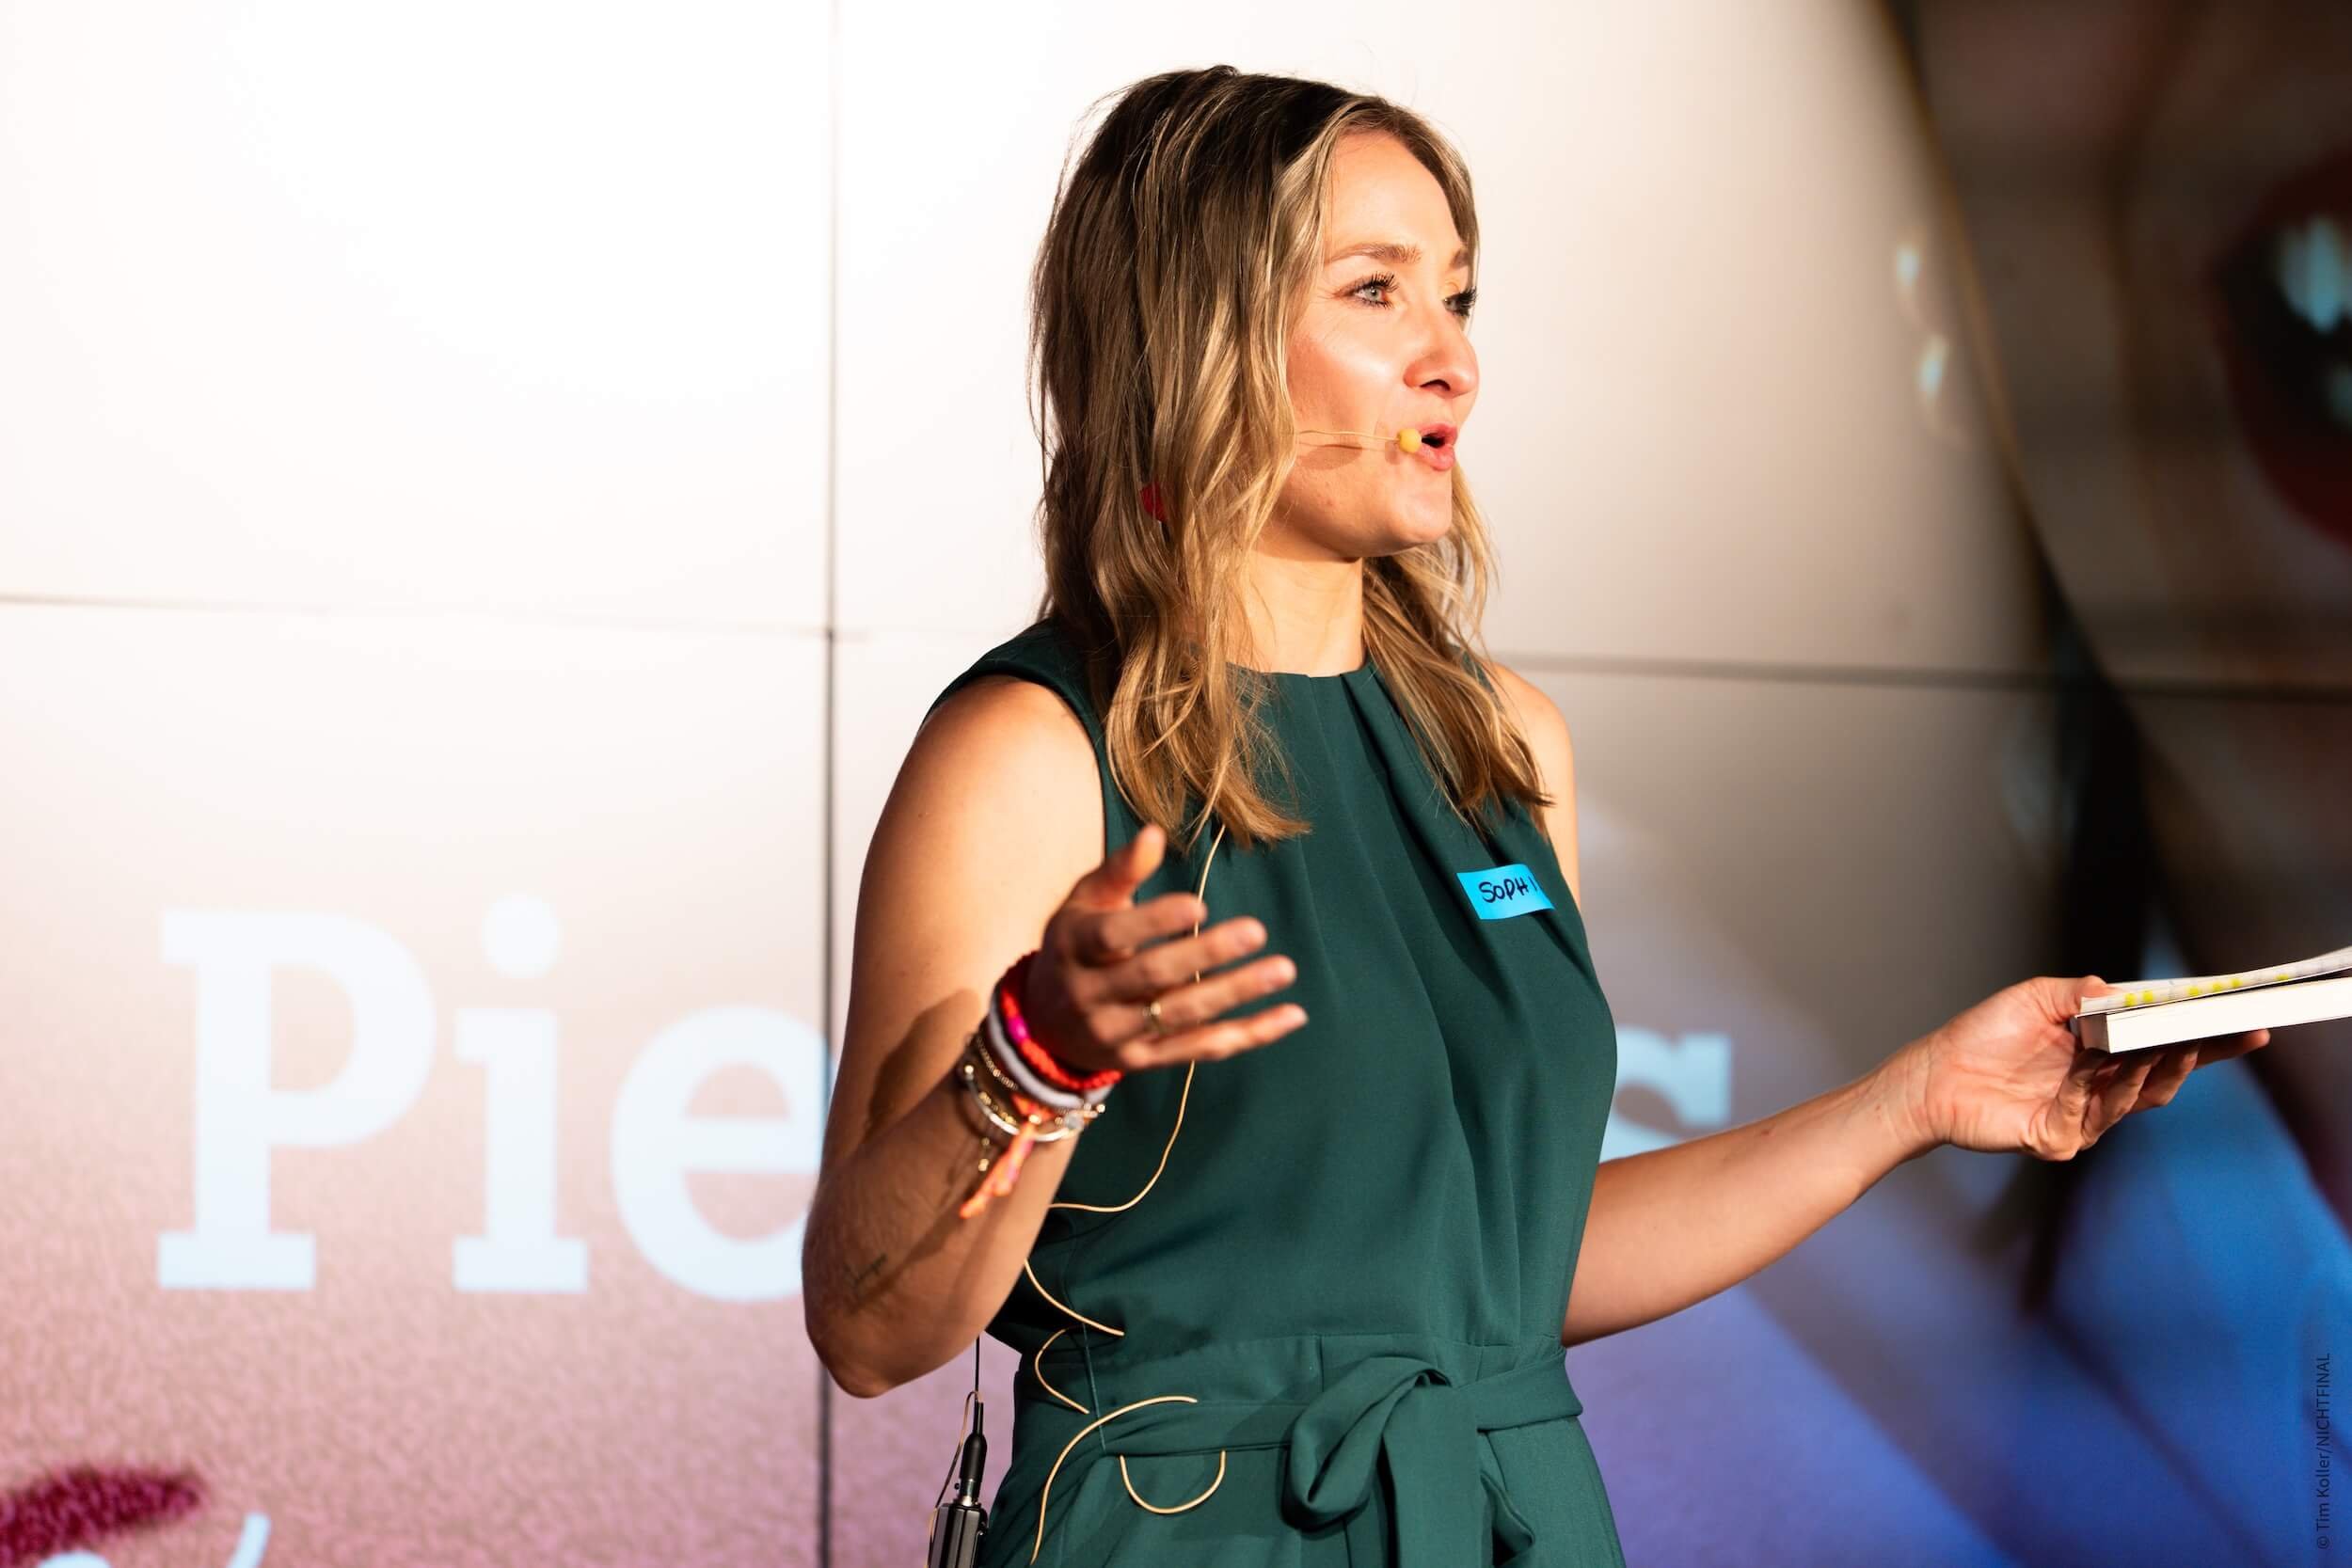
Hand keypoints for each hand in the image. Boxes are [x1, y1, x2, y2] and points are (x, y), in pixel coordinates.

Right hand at [1020, 823, 1306, 1075]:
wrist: (1044, 1026)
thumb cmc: (1075, 946)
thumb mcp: (1084, 905)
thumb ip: (1119, 871)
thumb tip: (1155, 832)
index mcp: (1074, 946)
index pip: (1112, 935)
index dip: (1154, 921)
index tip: (1200, 905)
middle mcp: (1090, 994)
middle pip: (1152, 976)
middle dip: (1205, 955)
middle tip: (1256, 930)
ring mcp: (1116, 1034)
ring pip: (1182, 1016)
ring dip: (1235, 993)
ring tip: (1283, 969)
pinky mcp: (1143, 1060)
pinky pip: (1200, 1049)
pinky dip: (1248, 1034)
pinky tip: (1290, 1015)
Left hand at [1877, 975, 2273, 1160]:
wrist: (1933, 1073)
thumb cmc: (1981, 1035)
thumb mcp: (2034, 998)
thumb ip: (2079, 993)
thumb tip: (2121, 991)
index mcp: (2102, 1054)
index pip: (2165, 1047)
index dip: (2207, 1039)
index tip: (2245, 1023)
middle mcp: (2100, 1087)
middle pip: (2165, 1075)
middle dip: (2200, 1054)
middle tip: (2227, 1032)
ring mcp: (2083, 1116)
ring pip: (2136, 1096)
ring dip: (2152, 1067)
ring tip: (2173, 1040)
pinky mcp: (2060, 1137)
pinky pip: (2090, 1111)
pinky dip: (2092, 1083)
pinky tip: (2092, 1061)